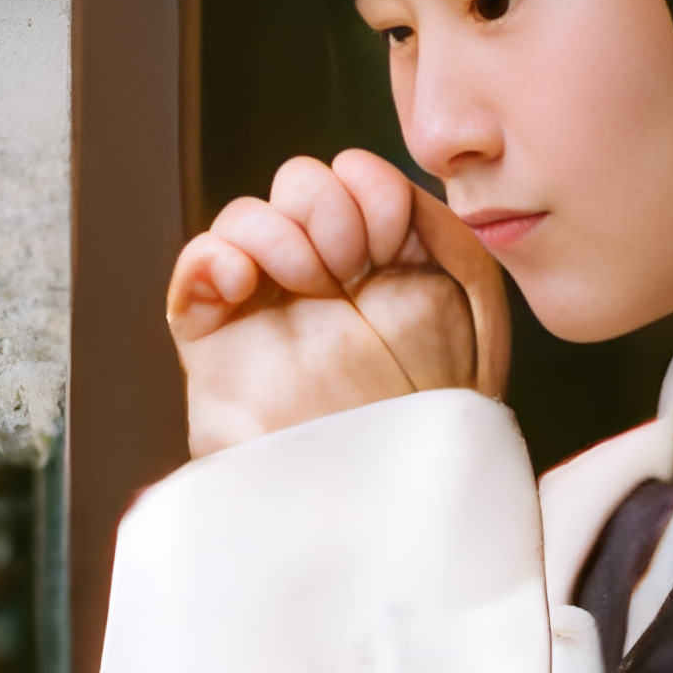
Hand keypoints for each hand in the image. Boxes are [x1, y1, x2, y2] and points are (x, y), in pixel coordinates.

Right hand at [166, 150, 509, 456]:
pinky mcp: (216, 340)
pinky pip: (195, 268)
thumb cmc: (441, 412)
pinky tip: (245, 284)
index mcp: (381, 264)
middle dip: (327, 208)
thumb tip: (397, 188)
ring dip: (278, 232)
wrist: (388, 494)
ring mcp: (267, 306)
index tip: (389, 242)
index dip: (370, 188)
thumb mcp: (477, 311)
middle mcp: (322, 278)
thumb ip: (449, 234)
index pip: (355, 177)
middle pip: (298, 182)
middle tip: (350, 269)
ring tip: (309, 285)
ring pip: (244, 216)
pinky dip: (213, 256)